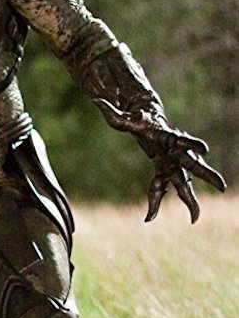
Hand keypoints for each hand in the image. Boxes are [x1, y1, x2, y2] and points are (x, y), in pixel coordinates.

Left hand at [93, 100, 225, 222]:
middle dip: (207, 175)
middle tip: (222, 186)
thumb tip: (95, 99)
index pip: (182, 141)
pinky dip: (158, 202)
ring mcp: (171, 164)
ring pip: (184, 183)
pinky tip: (157, 216)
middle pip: (192, 166)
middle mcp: (173, 153)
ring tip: (195, 218)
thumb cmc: (134, 120)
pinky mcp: (166, 170)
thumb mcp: (121, 118)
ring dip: (189, 200)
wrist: (146, 121)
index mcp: (167, 138)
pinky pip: (164, 189)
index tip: (206, 149)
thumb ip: (110, 111)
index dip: (194, 143)